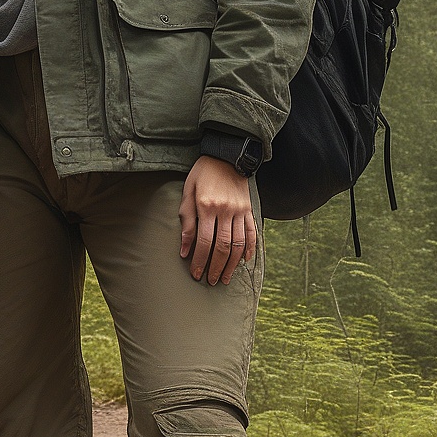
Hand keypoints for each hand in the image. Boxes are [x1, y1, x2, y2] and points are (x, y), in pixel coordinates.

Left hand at [179, 156, 256, 284]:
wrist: (226, 156)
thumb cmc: (202, 175)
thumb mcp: (188, 193)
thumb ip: (186, 222)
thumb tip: (184, 249)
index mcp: (207, 207)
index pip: (203, 242)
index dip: (199, 260)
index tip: (196, 274)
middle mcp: (226, 210)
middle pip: (223, 247)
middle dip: (217, 267)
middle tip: (211, 281)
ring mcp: (240, 210)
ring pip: (239, 244)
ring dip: (233, 264)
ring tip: (226, 277)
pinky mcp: (248, 209)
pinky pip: (252, 232)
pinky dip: (249, 249)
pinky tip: (244, 261)